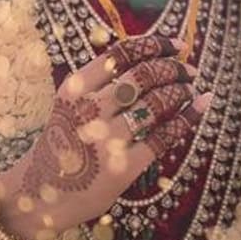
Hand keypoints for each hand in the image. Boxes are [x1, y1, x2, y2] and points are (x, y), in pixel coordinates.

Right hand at [0, 34, 204, 239]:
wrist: (40, 195)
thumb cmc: (63, 144)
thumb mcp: (70, 104)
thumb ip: (100, 82)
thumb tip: (151, 56)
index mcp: (75, 88)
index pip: (122, 53)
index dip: (156, 44)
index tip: (176, 44)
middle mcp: (90, 110)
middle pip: (144, 75)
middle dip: (174, 68)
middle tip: (189, 70)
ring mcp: (107, 140)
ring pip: (157, 103)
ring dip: (181, 91)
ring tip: (190, 89)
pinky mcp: (123, 167)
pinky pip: (164, 136)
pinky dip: (187, 118)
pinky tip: (200, 108)